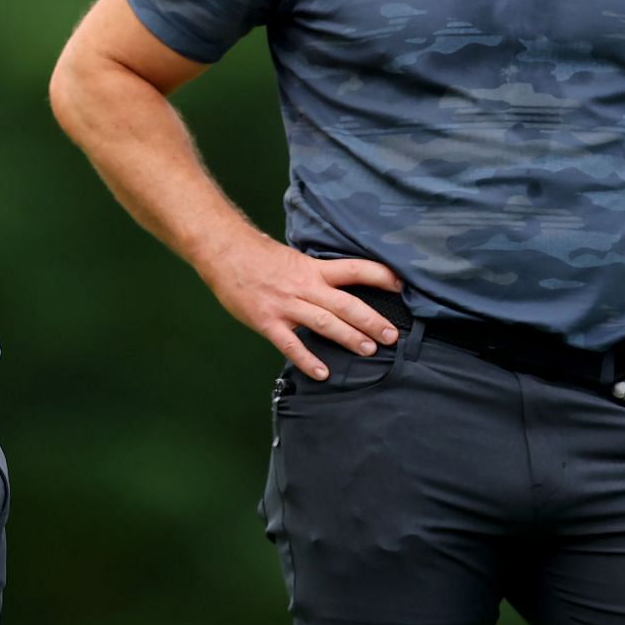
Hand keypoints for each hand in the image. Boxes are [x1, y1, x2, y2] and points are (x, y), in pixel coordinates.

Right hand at [198, 237, 402, 380]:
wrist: (224, 251)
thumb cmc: (258, 255)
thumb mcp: (294, 258)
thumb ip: (316, 275)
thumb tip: (340, 285)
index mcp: (313, 268)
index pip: (355, 269)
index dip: (380, 277)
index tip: (401, 286)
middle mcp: (304, 286)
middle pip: (346, 303)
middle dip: (372, 320)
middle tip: (393, 335)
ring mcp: (286, 305)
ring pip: (324, 322)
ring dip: (349, 337)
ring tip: (370, 350)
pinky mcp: (267, 321)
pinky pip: (291, 344)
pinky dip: (308, 360)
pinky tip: (323, 373)